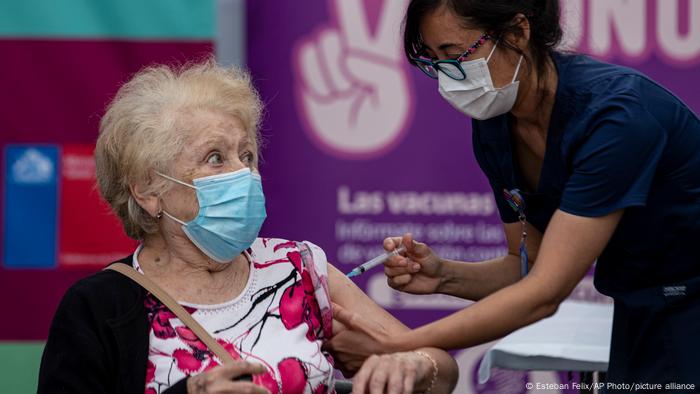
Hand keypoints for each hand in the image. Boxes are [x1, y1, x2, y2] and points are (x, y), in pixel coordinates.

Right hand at [186, 361, 268, 393]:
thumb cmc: (202, 383)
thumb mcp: (214, 373)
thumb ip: (230, 372)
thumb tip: (248, 372)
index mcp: (218, 374)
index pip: (241, 367)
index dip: (255, 367)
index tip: (263, 369)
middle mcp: (219, 386)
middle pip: (247, 389)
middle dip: (260, 391)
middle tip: (268, 392)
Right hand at [295, 0, 410, 156]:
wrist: (351, 146)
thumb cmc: (377, 127)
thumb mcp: (390, 102)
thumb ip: (378, 74)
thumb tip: (350, 55)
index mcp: (383, 56)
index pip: (388, 18)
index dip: (391, 1)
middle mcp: (358, 51)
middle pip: (351, 14)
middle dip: (346, 2)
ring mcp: (334, 60)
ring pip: (327, 43)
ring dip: (335, 77)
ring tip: (346, 96)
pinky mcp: (314, 70)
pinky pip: (309, 57)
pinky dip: (319, 83)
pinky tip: (331, 97)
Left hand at [324, 303, 393, 375]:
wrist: (392, 350)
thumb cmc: (374, 334)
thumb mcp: (356, 319)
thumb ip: (339, 313)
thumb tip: (328, 304)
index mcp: (335, 345)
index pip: (322, 343)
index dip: (325, 338)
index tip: (330, 335)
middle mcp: (338, 358)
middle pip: (329, 352)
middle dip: (334, 346)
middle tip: (344, 340)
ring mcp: (346, 367)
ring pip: (337, 361)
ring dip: (341, 355)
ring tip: (352, 347)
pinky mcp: (354, 373)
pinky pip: (346, 369)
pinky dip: (349, 363)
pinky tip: (357, 356)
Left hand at [352, 352, 433, 393]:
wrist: (414, 361)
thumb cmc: (390, 372)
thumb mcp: (376, 375)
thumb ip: (364, 386)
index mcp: (371, 363)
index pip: (360, 379)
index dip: (357, 391)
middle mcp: (384, 361)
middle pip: (376, 382)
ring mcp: (398, 364)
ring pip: (394, 386)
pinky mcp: (411, 370)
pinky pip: (406, 387)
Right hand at [383, 234, 443, 293]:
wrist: (438, 277)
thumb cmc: (431, 261)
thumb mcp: (424, 251)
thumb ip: (413, 245)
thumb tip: (407, 235)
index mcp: (399, 246)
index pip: (388, 243)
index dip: (387, 245)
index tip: (391, 248)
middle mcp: (394, 258)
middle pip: (386, 259)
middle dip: (395, 261)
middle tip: (406, 262)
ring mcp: (394, 271)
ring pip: (389, 271)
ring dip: (403, 270)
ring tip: (417, 268)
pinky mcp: (396, 283)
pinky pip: (392, 282)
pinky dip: (402, 279)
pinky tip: (410, 278)